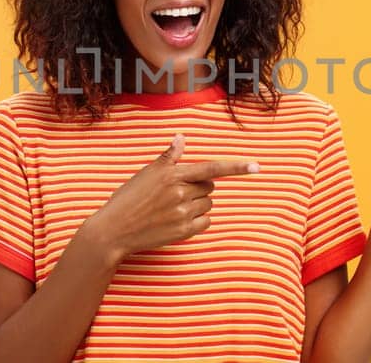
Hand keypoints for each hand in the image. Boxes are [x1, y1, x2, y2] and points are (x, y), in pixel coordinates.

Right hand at [79, 134, 258, 263]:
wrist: (113, 230)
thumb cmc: (127, 199)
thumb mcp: (145, 174)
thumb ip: (168, 158)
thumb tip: (181, 138)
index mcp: (172, 175)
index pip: (211, 167)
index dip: (236, 167)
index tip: (257, 166)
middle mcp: (180, 193)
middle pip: (209, 186)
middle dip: (198, 187)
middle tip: (175, 192)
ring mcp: (182, 214)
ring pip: (207, 204)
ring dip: (197, 203)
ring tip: (172, 207)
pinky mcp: (183, 232)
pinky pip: (205, 221)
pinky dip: (197, 219)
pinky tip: (178, 219)